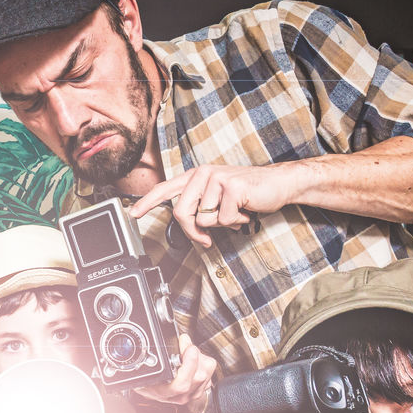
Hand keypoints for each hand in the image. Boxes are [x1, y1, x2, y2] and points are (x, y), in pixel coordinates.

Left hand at [130, 163, 298, 246]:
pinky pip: (223, 219)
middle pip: (182, 213)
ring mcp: (216, 178)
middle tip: (208, 239)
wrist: (279, 184)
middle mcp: (203, 173)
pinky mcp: (231, 186)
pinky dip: (236, 222)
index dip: (148, 202)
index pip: (166, 189)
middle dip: (194, 232)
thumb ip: (201, 210)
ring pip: (204, 219)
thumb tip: (191, 231)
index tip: (134, 213)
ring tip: (236, 212)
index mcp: (197, 176)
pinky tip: (245, 210)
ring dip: (223, 224)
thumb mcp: (219, 201)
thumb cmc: (248, 195)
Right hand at [133, 332, 217, 412]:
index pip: (182, 384)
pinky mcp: (200, 389)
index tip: (188, 347)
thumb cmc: (145, 381)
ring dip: (200, 357)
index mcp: (164, 393)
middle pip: (200, 375)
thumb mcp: (141, 372)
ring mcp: (191, 394)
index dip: (189, 364)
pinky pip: (210, 373)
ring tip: (188, 351)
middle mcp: (180, 396)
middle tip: (185, 343)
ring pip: (207, 373)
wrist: (149, 390)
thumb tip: (166, 347)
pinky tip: (193, 360)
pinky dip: (204, 362)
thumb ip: (151, 361)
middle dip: (195, 354)